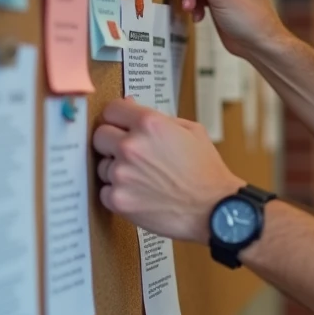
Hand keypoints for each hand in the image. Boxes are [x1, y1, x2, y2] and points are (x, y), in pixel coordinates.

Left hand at [92, 98, 244, 243]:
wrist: (214, 208)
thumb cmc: (206, 171)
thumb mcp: (192, 131)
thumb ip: (159, 118)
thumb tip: (133, 106)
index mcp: (149, 124)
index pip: (111, 110)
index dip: (117, 118)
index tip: (119, 125)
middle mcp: (131, 146)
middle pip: (99, 136)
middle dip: (112, 142)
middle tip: (130, 153)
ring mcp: (121, 174)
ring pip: (102, 165)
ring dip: (117, 170)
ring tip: (144, 178)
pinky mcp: (117, 199)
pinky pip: (105, 191)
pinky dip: (119, 193)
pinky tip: (140, 193)